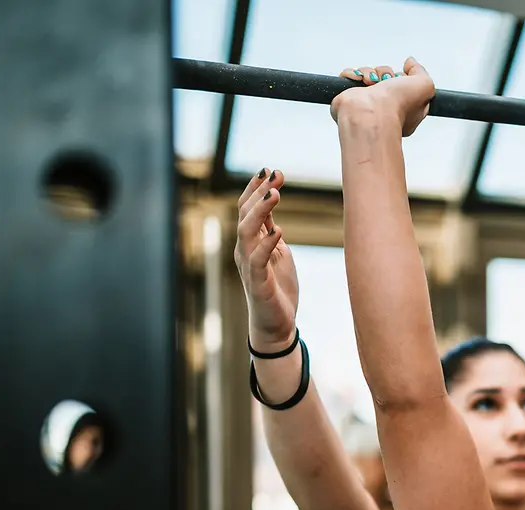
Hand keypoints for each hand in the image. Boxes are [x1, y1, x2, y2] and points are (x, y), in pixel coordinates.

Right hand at [234, 169, 298, 352]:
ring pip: (247, 232)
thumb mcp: (278, 253)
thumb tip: (271, 207)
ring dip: (260, 211)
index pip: (248, 209)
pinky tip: (279, 230)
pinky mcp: (257, 283)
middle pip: (245, 214)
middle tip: (274, 174)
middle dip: (258, 192)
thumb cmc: (277, 289)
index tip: (271, 170)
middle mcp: (244, 250)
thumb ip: (271, 232)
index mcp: (250, 242)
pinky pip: (258, 260)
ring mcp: (249, 266)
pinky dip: (267, 244)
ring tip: (275, 194)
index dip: (256, 188)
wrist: (276, 325)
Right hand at [330, 58, 434, 136]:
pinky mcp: (350, 97)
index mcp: (406, 109)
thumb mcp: (425, 86)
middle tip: (386, 80)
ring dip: (369, 72)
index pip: (405, 87)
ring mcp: (368, 102)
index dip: (404, 78)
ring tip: (371, 81)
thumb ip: (421, 72)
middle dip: (386, 72)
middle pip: (386, 77)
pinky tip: (359, 80)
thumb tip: (410, 63)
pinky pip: (349, 76)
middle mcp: (386, 106)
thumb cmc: (397, 106)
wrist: (372, 113)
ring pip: (368, 74)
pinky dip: (353, 74)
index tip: (404, 78)